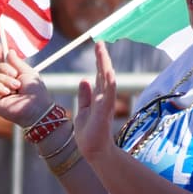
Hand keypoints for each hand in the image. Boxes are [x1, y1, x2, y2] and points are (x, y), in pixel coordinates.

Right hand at [0, 41, 52, 127]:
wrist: (36, 108)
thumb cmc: (35, 92)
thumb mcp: (28, 72)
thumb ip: (17, 62)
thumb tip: (9, 51)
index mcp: (13, 74)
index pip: (2, 62)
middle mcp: (4, 82)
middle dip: (5, 69)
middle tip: (16, 76)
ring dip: (4, 80)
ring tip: (16, 87)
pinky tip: (6, 92)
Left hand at [74, 42, 116, 160]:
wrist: (94, 151)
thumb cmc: (89, 134)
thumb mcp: (83, 111)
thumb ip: (85, 96)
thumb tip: (84, 80)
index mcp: (98, 97)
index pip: (99, 74)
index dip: (99, 60)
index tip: (97, 45)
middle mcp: (104, 98)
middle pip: (104, 73)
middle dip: (102, 58)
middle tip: (99, 42)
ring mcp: (105, 104)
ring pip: (107, 80)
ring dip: (105, 65)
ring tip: (102, 50)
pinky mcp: (104, 112)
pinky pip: (108, 95)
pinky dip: (109, 83)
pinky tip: (108, 72)